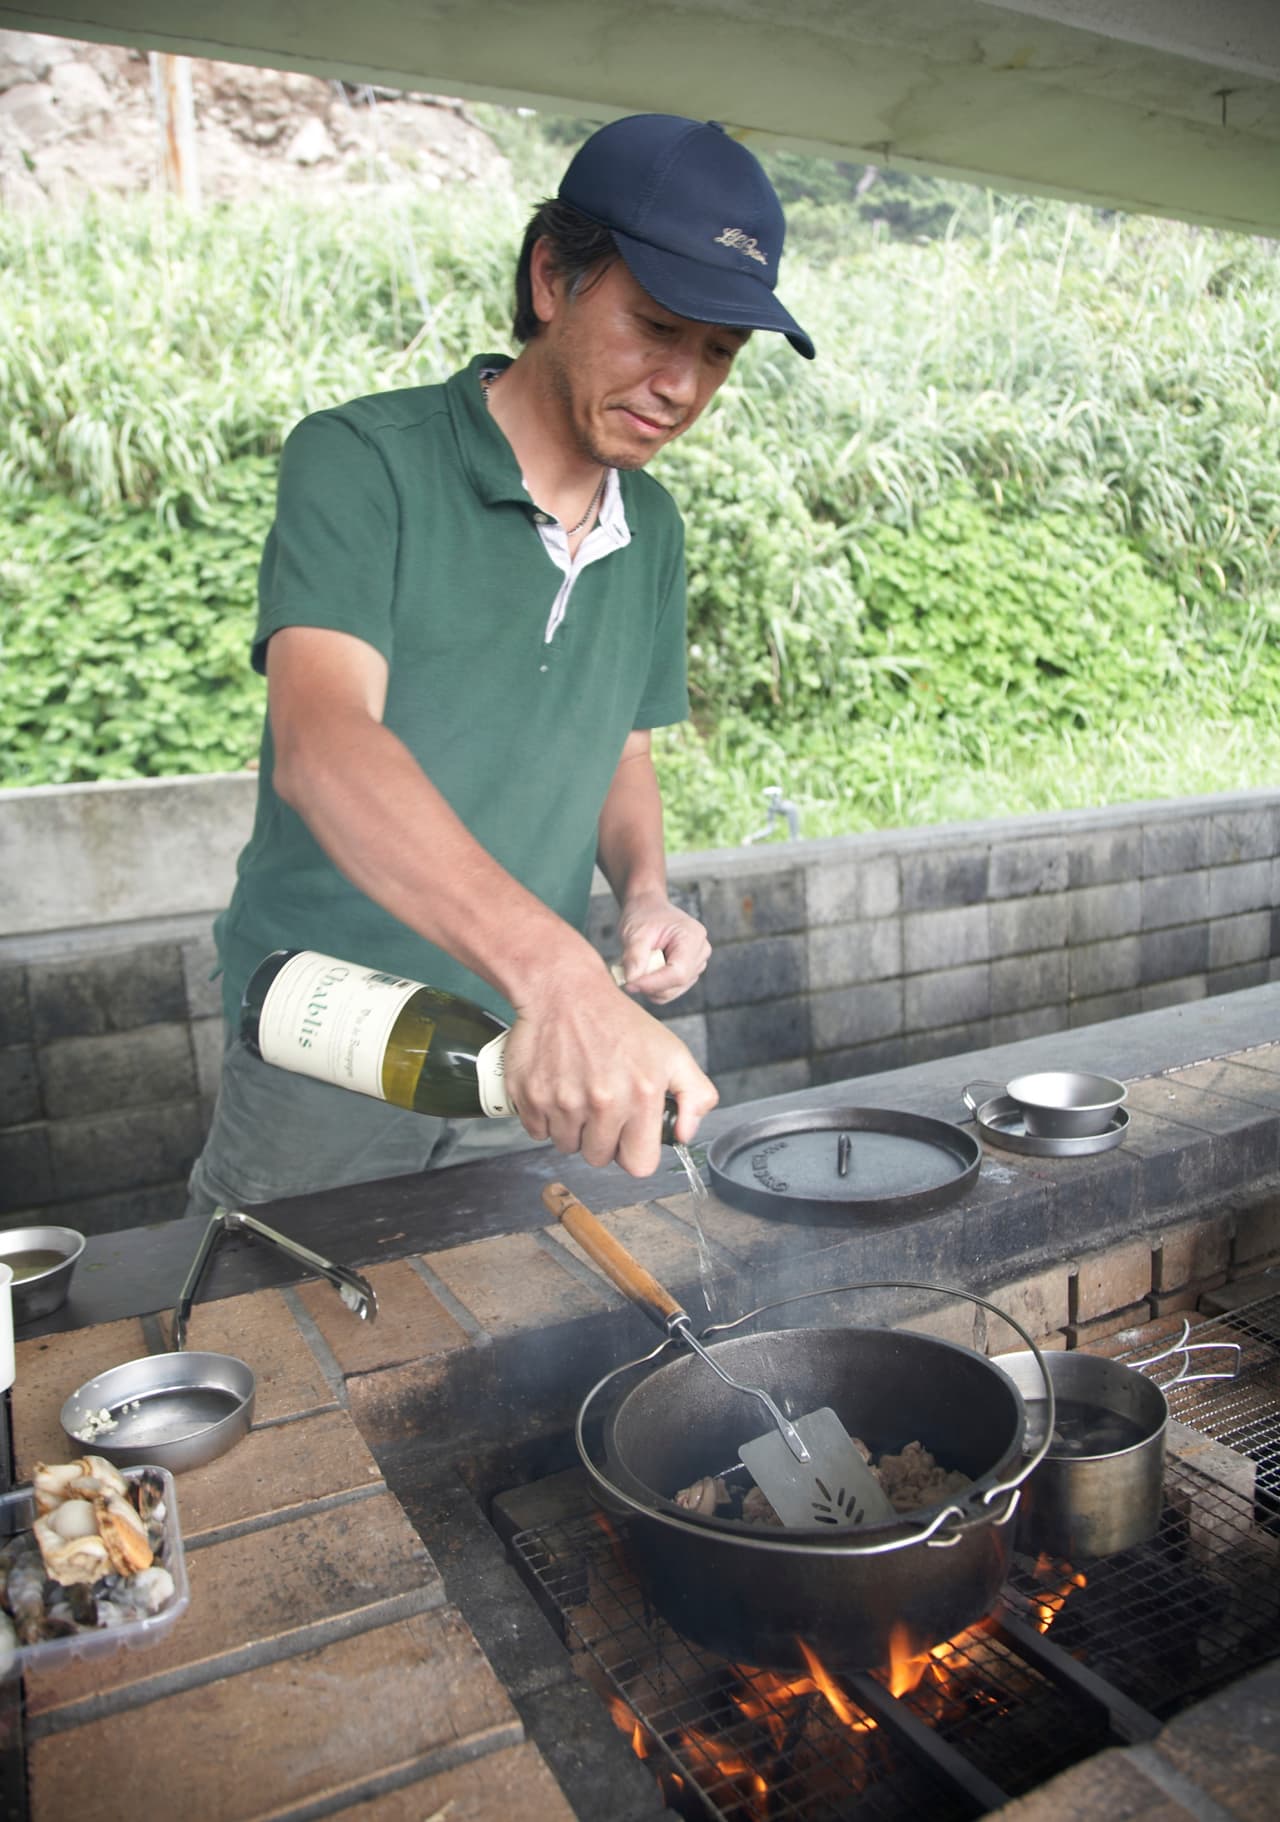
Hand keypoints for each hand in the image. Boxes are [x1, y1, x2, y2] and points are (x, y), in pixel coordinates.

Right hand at [503, 951, 716, 1175]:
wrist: (564, 990)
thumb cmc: (618, 1021)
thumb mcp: (673, 1052)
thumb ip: (695, 1095)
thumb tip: (685, 1135)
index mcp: (641, 1095)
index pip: (639, 1164)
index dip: (633, 1151)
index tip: (628, 1134)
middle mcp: (602, 1102)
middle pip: (598, 1158)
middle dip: (601, 1138)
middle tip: (600, 1105)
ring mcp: (563, 1101)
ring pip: (566, 1146)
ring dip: (572, 1128)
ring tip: (578, 1092)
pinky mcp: (531, 1096)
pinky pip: (537, 1132)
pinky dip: (545, 1117)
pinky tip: (557, 1088)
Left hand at [615, 891, 710, 1005]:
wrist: (648, 909)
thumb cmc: (644, 916)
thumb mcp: (635, 932)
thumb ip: (634, 956)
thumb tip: (631, 981)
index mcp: (693, 936)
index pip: (678, 972)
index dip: (653, 983)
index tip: (629, 984)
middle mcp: (701, 952)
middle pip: (676, 984)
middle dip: (649, 983)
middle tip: (628, 969)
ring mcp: (697, 964)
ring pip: (671, 992)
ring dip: (650, 985)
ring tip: (639, 963)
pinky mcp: (689, 974)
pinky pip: (668, 992)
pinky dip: (652, 986)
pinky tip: (646, 968)